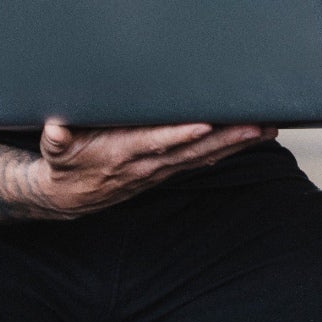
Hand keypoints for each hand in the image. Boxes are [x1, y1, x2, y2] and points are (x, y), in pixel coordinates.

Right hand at [35, 120, 277, 215]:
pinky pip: (202, 160)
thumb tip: (55, 128)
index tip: (203, 124)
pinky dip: (228, 150)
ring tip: (266, 127)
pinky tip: (250, 139)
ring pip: (205, 155)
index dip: (178, 135)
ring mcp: (160, 170)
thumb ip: (56, 139)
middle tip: (257, 123)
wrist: (69, 198)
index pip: (156, 143)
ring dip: (236, 143)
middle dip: (227, 137)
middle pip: (193, 150)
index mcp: (122, 154)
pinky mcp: (167, 171)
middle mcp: (147, 164)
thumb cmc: (65, 165)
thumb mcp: (55, 153)